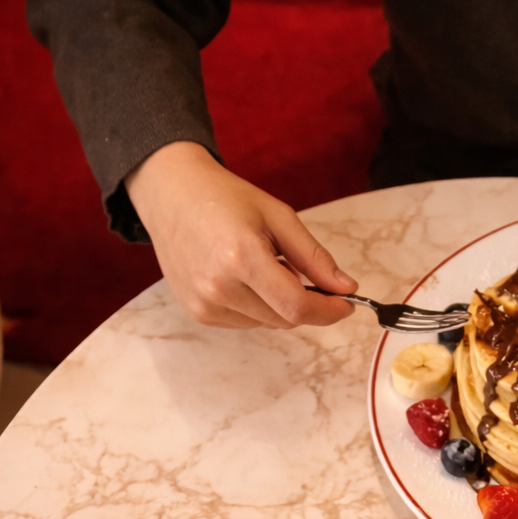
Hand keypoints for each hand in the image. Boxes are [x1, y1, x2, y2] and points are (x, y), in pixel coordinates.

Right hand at [126, 141, 357, 328]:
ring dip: (278, 304)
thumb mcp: (277, 216)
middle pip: (285, 319)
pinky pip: (246, 322)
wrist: (170, 194)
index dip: (328, 311)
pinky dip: (257, 307)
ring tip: (260, 264)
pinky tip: (241, 276)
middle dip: (304, 302)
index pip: (296, 306)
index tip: (346, 304)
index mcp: (240, 257)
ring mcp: (205, 304)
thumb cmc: (224, 198)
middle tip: (295, 267)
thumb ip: (315, 257)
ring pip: (268, 323)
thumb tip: (347, 289)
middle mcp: (219, 287)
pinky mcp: (198, 313)